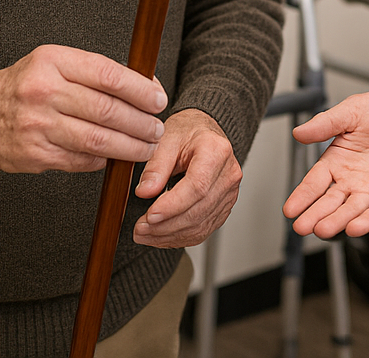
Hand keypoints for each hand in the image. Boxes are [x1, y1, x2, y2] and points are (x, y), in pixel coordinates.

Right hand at [0, 45, 166, 173]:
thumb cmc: (27, 86)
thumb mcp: (54, 63)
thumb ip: (94, 73)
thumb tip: (145, 86)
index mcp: (52, 61)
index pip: (108, 75)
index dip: (140, 89)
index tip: (159, 100)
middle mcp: (43, 91)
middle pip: (106, 110)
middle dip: (140, 123)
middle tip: (157, 129)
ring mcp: (38, 125)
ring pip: (97, 140)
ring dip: (129, 147)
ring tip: (146, 148)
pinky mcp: (35, 154)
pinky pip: (81, 160)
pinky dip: (103, 160)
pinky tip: (114, 156)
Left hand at [133, 109, 241, 247]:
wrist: (203, 132)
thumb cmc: (187, 131)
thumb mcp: (166, 138)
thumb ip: (156, 165)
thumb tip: (145, 192)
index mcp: (216, 151)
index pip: (197, 186)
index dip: (173, 205)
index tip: (149, 215)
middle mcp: (228, 174)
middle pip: (199, 209)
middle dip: (166, 225)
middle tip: (139, 229)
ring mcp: (229, 193)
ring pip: (200, 224)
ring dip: (170, 235)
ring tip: (145, 234)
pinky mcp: (223, 206)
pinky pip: (203, 229)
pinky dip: (180, 237)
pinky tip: (161, 236)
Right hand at [283, 91, 368, 238]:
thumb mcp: (352, 111)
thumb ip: (326, 123)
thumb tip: (298, 132)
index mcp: (337, 160)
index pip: (315, 183)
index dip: (302, 196)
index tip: (289, 210)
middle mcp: (352, 179)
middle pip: (330, 201)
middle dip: (315, 215)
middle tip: (302, 227)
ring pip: (352, 209)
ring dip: (338, 221)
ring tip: (323, 230)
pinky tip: (355, 228)